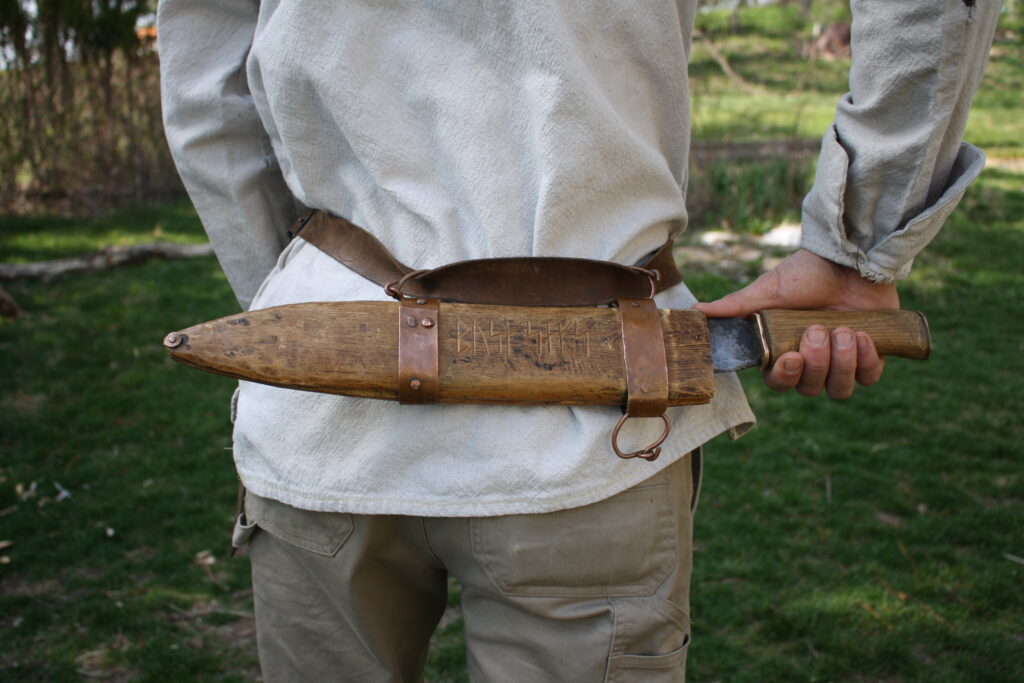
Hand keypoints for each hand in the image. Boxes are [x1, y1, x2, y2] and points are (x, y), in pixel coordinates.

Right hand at [693, 249, 899, 398]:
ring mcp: (843, 361)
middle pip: (810, 388)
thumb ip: (735, 307)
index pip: (779, 382)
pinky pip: (870, 377)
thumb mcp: (767, 290)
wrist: (851, 257)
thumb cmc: (806, 273)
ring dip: (841, 363)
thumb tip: (694, 311)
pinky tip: (863, 336)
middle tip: (818, 331)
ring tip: (844, 330)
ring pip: (839, 389)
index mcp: (783, 351)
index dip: (785, 377)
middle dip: (816, 363)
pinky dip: (867, 361)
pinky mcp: (872, 355)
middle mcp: (812, 361)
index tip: (790, 356)